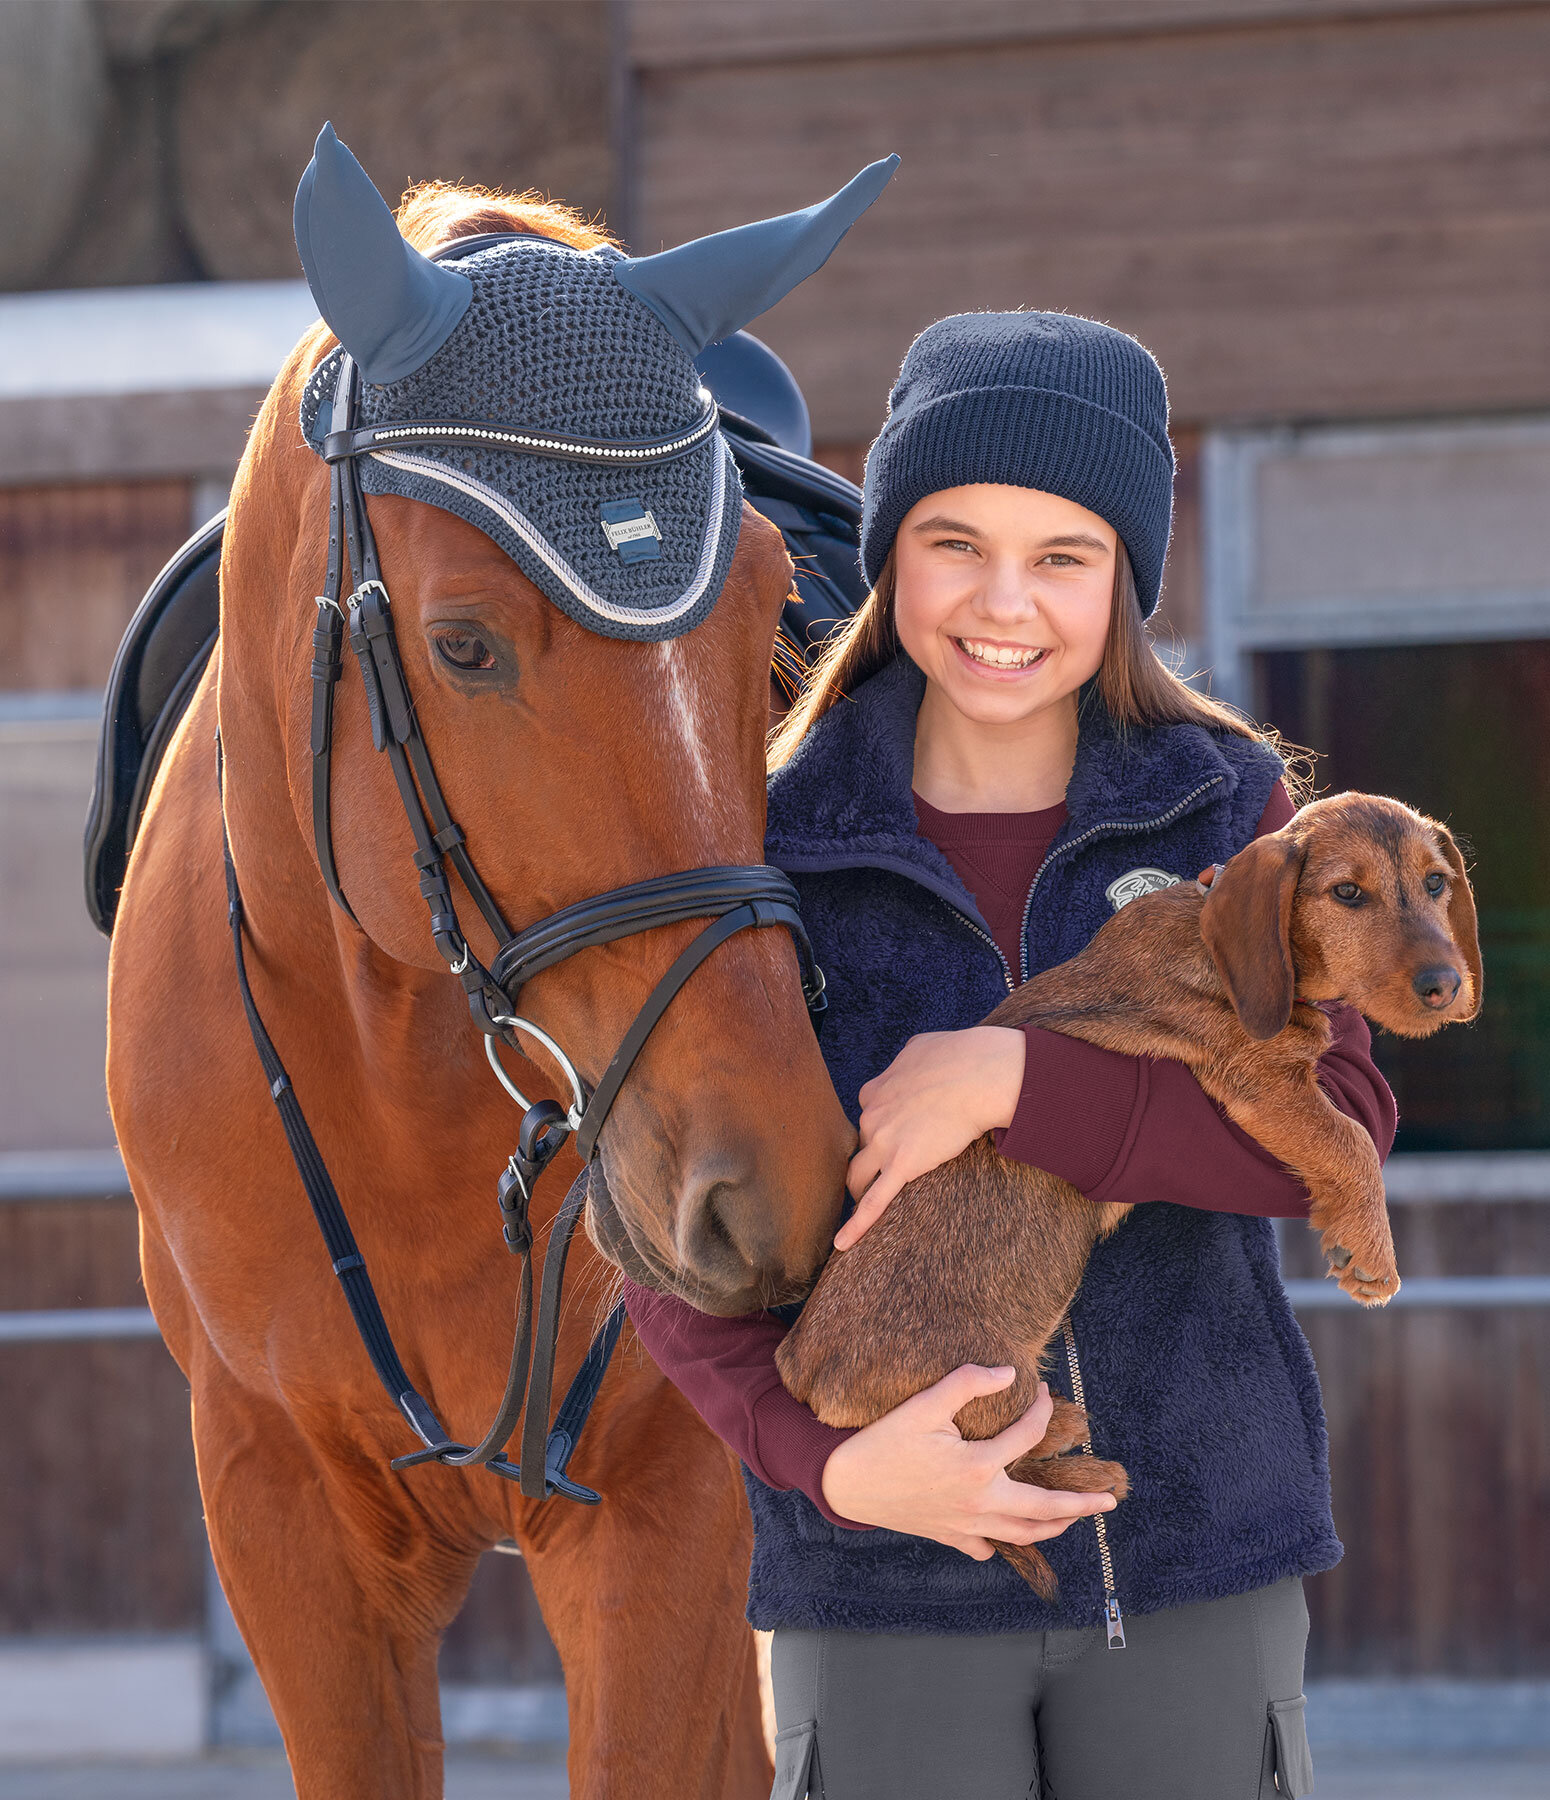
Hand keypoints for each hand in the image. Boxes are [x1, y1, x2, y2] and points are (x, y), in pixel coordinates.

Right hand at [820, 1366, 1114, 1557]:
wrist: (845, 1483)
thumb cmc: (883, 1441)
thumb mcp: (923, 1404)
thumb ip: (967, 1384)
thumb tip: (1008, 1372)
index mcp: (978, 1467)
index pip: (1026, 1437)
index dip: (1040, 1411)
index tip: (1043, 1392)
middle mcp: (980, 1503)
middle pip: (1044, 1509)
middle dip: (1081, 1505)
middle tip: (1110, 1500)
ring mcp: (966, 1526)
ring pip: (1022, 1533)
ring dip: (1053, 1525)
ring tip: (1073, 1517)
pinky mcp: (949, 1536)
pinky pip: (985, 1547)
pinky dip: (1004, 1542)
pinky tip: (1010, 1535)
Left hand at [836, 1026, 1024, 1249]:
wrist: (979, 1075)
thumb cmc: (960, 1056)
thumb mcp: (923, 1047)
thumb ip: (909, 1058)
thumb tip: (915, 1061)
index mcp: (875, 1090)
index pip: (867, 1113)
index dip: (878, 1127)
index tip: (887, 1135)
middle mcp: (872, 1116)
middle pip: (860, 1146)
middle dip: (866, 1159)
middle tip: (875, 1173)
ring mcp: (884, 1143)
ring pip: (858, 1175)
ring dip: (859, 1189)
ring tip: (863, 1204)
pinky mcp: (902, 1166)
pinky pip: (875, 1202)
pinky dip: (856, 1226)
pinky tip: (841, 1243)